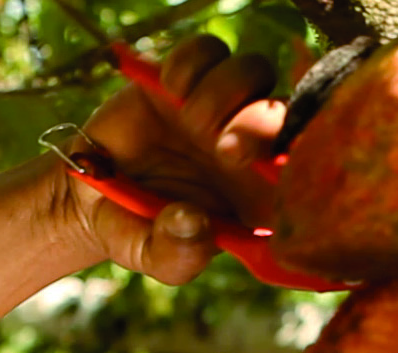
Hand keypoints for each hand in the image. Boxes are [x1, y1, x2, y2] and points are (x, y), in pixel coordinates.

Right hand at [49, 36, 285, 284]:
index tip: (265, 174)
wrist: (88, 196)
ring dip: (228, 94)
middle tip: (225, 151)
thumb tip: (193, 223)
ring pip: (255, 71)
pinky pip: (208, 49)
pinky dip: (192, 64)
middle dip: (262, 125)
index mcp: (262, 192)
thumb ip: (177, 255)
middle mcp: (250, 143)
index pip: (308, 164)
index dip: (299, 159)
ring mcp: (220, 105)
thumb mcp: (154, 258)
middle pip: (289, 111)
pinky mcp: (187, 77)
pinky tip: (171, 93)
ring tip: (192, 124)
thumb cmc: (135, 232)